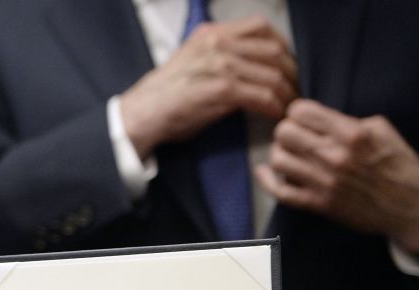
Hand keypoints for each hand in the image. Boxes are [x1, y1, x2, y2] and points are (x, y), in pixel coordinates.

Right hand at [121, 17, 296, 157]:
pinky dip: (274, 107)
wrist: (142, 114)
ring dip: (286, 94)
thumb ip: (220, 54)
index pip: (260, 26)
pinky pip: (263, 96)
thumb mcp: (192, 60)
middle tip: (293, 90)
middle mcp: (217, 43)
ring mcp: (220, 65)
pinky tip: (275, 116)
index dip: (282, 45)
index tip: (285, 65)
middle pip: (274, 50)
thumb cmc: (166, 95)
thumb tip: (252, 63)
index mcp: (211, 33)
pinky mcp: (222, 89)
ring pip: (273, 74)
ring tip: (288, 108)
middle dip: (290, 72)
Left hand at [255, 99, 418, 250]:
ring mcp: (324, 181)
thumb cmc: (398, 164)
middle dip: (286, 132)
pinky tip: (264, 172)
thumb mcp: (381, 130)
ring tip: (288, 155)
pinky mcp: (318, 204)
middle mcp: (334, 155)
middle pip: (283, 133)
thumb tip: (318, 119)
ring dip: (279, 154)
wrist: (410, 205)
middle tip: (294, 137)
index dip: (297, 113)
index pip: (300, 111)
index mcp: (351, 133)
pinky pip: (279, 192)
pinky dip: (266, 181)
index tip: (301, 119)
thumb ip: (347, 121)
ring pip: (277, 160)